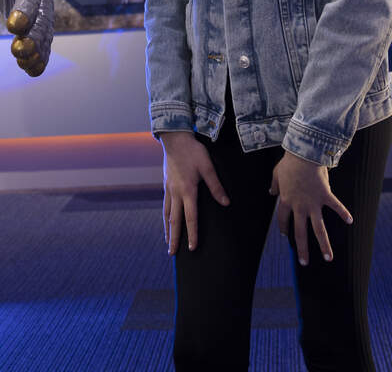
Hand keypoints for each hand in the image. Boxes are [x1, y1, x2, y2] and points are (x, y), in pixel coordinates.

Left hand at [0, 0, 56, 75]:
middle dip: (33, 36)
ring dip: (37, 50)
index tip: (14, 25)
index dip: (25, 10)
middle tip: (20, 50)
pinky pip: (44, 41)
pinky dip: (40, 55)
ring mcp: (43, 12)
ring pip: (45, 33)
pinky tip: (31, 70)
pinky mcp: (40, 23)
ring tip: (25, 65)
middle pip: (42, 19)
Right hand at [159, 130, 229, 253]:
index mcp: (187, 190)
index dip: (192, 234)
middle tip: (172, 254)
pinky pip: (165, 205)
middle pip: (174, 221)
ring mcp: (169, 189)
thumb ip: (216, 186)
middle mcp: (176, 193)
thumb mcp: (208, 167)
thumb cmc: (193, 152)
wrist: (175, 138)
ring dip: (168, 230)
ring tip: (168, 242)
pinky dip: (165, 217)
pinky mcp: (166, 184)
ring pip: (167, 214)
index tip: (192, 248)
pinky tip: (167, 221)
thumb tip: (226, 203)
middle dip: (174, 238)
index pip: (190, 218)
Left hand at [270, 151, 352, 264]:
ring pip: (318, 228)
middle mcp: (299, 207)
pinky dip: (343, 213)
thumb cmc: (289, 163)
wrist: (303, 154)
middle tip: (303, 263)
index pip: (283, 220)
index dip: (284, 228)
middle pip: (300, 232)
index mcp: (286, 201)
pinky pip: (336, 206)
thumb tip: (271, 192)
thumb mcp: (276, 174)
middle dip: (302, 249)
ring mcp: (313, 203)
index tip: (286, 235)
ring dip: (323, 244)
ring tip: (328, 258)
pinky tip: (350, 220)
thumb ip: (274, 185)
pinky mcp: (325, 196)